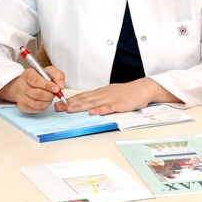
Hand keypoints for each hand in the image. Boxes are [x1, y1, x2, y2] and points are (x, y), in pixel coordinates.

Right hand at [0, 66, 65, 112]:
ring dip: (48, 101)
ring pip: (37, 103)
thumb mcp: (49, 71)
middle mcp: (21, 86)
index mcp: (27, 74)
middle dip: (50, 95)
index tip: (57, 89)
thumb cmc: (39, 77)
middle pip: (37, 94)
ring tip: (50, 97)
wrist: (27, 84)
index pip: (35, 81)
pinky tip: (45, 101)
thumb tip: (61, 86)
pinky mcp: (22, 106)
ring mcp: (20, 97)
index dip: (47, 86)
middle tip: (55, 93)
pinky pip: (36, 109)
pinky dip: (44, 107)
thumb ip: (57, 75)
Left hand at [57, 77, 180, 114]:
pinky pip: (108, 108)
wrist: (143, 88)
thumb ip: (99, 98)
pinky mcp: (119, 105)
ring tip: (70, 109)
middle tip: (58, 107)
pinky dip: (100, 110)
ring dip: (80, 106)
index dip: (70, 99)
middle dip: (70, 103)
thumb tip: (87, 104)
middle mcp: (103, 94)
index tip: (59, 103)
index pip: (82, 95)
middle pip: (84, 99)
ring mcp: (111, 99)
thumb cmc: (127, 92)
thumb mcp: (111, 92)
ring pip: (93, 103)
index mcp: (101, 92)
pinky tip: (92, 113)